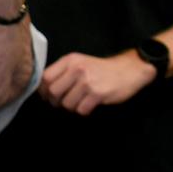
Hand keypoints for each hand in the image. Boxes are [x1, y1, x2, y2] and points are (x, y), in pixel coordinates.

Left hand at [39, 51, 155, 115]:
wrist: (129, 69)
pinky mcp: (97, 94)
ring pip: (66, 103)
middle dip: (55, 101)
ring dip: (71, 107)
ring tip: (79, 102)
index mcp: (70, 60)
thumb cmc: (101, 69)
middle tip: (63, 102)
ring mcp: (87, 82)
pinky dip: (83, 111)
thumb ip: (62, 72)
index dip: (43, 90)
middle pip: (53, 92)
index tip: (47, 96)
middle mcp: (77, 69)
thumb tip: (44, 89)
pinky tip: (89, 105)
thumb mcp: (80, 62)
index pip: (45, 77)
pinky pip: (81, 110)